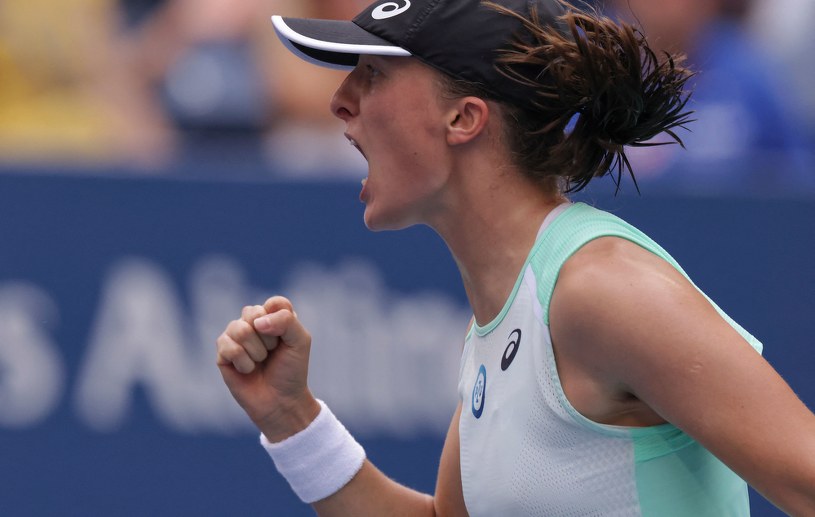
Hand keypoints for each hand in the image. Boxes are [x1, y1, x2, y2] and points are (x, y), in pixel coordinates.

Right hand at [216, 296, 319, 440]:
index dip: (281, 322)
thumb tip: (257, 322)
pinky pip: (229, 346)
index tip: (286, 340)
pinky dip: (244, 362)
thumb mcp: (300, 341)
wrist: (280, 401)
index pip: (274, 303)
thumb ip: (286, 321)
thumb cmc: (291, 370)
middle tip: (273, 353)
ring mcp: (235, 336)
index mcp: (273, 316)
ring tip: (260, 362)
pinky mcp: (222, 353)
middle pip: (253, 312)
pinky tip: (248, 370)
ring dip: (256, 351)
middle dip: (268, 338)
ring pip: (240, 329)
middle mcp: (253, 322)